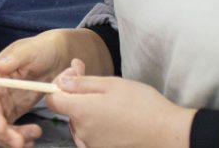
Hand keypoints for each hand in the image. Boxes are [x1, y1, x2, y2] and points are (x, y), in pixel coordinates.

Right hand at [0, 30, 73, 147]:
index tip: (2, 129)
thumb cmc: (42, 48)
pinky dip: (18, 138)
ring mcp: (4, 102)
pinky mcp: (14, 110)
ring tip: (32, 140)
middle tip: (20, 143)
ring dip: (11, 139)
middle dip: (3, 133)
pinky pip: (10, 129)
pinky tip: (31, 139)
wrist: (56, 55)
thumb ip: (14, 59)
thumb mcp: (30, 50)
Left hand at [46, 59, 194, 147]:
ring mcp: (91, 145)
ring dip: (87, 111)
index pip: (52, 99)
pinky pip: (89, 136)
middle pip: (67, 110)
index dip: (59, 85)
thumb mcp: (111, 84)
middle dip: (77, 95)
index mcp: (81, 111)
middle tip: (97, 82)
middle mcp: (82, 132)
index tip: (75, 77)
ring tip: (109, 101)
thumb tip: (61, 82)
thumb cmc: (141, 104)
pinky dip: (95, 125)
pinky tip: (113, 118)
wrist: (166, 132)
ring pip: (79, 123)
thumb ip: (82, 83)